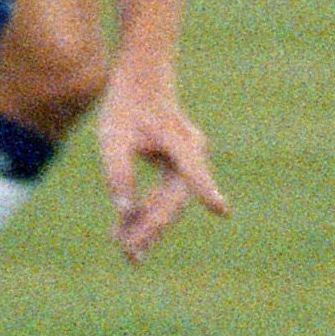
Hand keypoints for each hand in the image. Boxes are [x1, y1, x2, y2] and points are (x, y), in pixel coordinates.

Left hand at [94, 65, 227, 260]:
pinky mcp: (179, 166)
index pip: (193, 169)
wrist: (141, 79)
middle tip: (131, 256)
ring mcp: (188, 160)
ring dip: (149, 225)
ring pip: (171, 202)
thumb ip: (118, 174)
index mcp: (179, 140)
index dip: (206, 189)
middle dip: (153, 228)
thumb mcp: (113, 138)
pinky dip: (148, 211)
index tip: (222, 208)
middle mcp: (191, 152)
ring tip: (128, 252)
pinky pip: (166, 195)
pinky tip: (126, 229)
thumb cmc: (126, 105)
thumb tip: (125, 213)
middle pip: (174, 199)